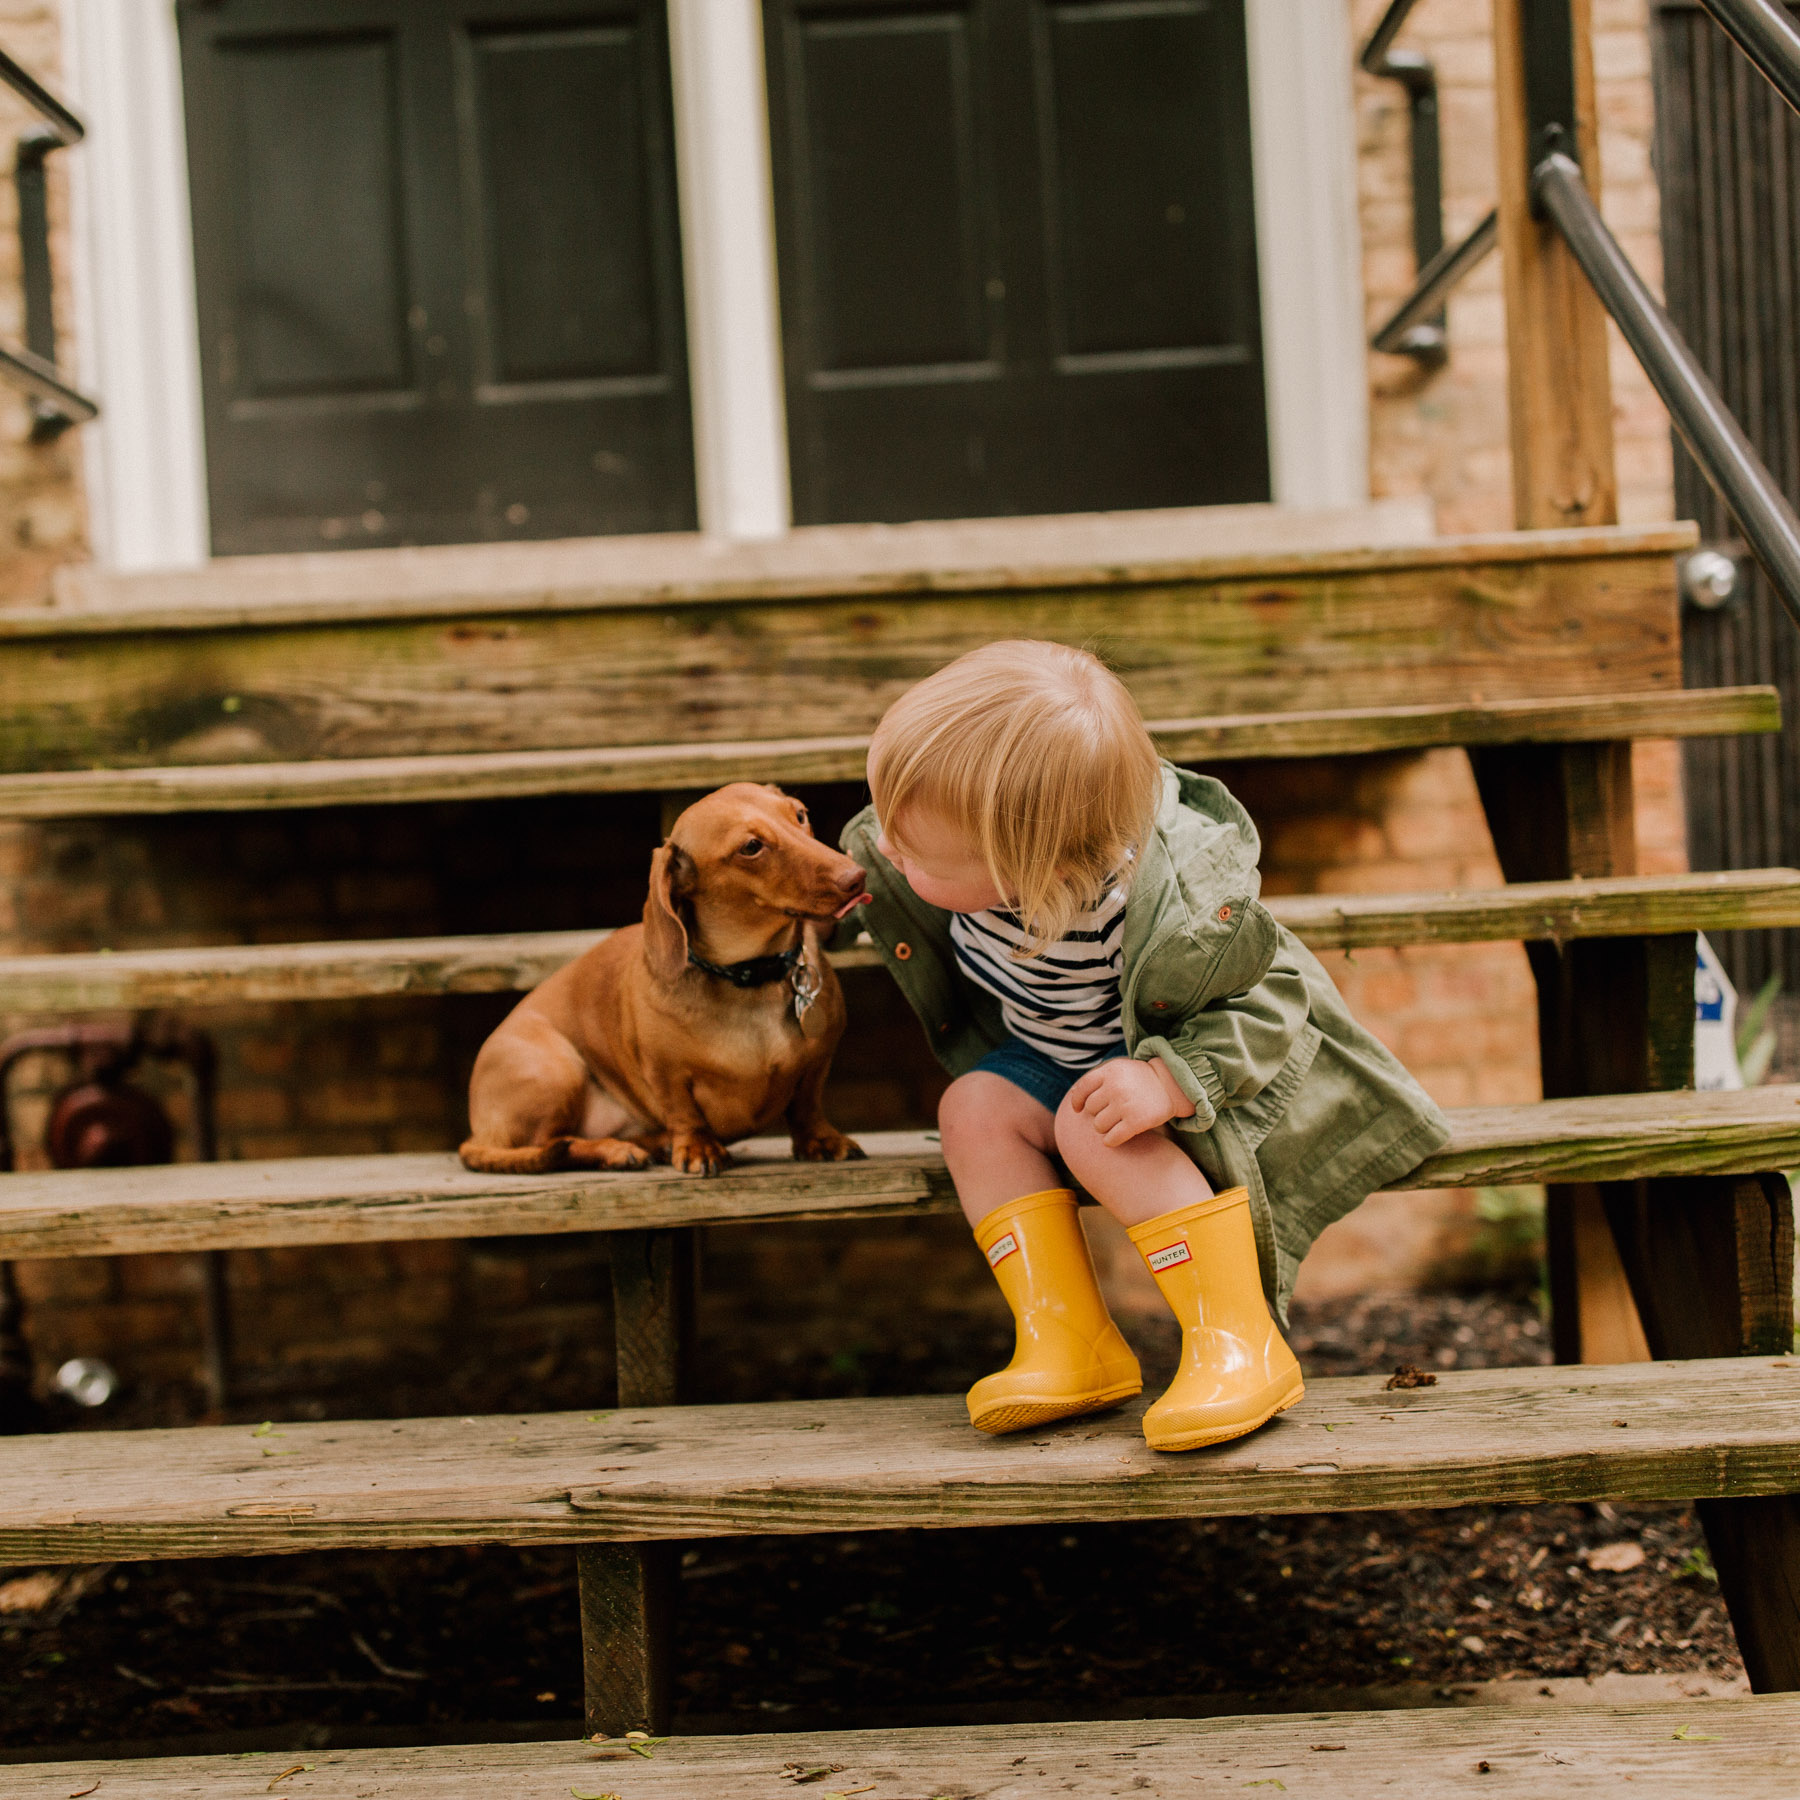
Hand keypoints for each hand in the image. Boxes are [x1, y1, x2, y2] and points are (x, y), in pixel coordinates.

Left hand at [1067, 1057, 1192, 1147]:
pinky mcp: (1136, 1122)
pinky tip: (1116, 1137)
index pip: (1082, 1089)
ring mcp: (1125, 1105)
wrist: (1171, 1085)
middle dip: (1097, 1113)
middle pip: (1090, 1109)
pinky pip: (1111, 1139)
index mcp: (1109, 1072)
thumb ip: (1097, 1080)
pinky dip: (1110, 1141)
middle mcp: (1115, 1087)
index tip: (1078, 1109)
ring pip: (1098, 1126)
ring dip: (1104, 1128)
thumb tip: (1073, 1101)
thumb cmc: (1139, 1079)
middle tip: (1111, 1113)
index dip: (1077, 1101)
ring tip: (1116, 1123)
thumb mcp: (1119, 1070)